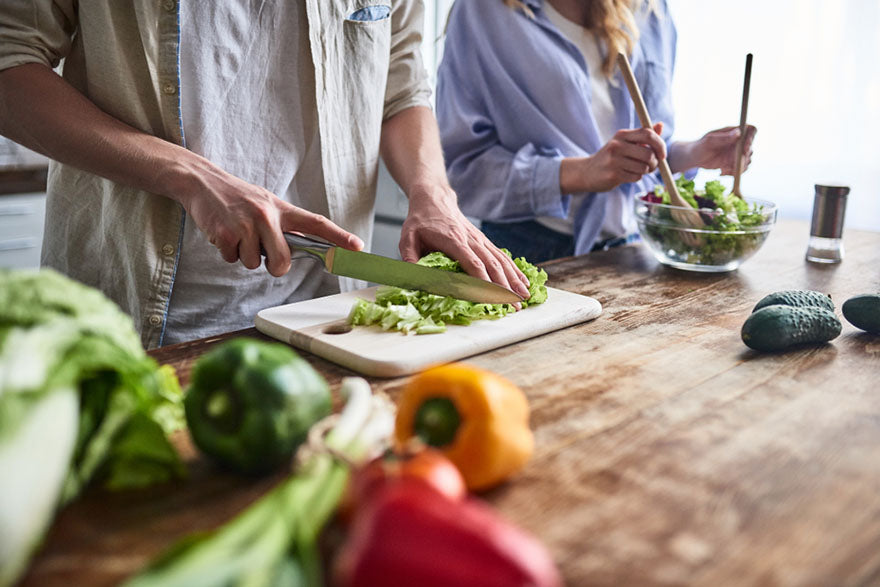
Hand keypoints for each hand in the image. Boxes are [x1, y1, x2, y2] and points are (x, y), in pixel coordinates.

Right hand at [177, 162, 362, 276]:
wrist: (202, 181)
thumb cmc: (238, 198)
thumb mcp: (267, 205)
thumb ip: (285, 226)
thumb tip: (304, 249)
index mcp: (282, 209)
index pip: (316, 223)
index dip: (339, 237)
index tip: (358, 247)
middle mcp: (267, 215)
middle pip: (282, 262)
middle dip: (274, 266)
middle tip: (263, 253)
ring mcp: (246, 224)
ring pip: (254, 264)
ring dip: (244, 255)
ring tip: (237, 233)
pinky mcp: (225, 232)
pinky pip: (232, 260)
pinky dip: (227, 252)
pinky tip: (223, 233)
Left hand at [398, 183, 531, 301]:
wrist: (434, 200)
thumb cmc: (420, 221)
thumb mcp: (407, 238)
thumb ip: (409, 257)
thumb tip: (411, 279)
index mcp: (453, 240)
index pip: (472, 262)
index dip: (483, 280)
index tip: (492, 297)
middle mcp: (471, 240)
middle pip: (492, 265)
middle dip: (504, 287)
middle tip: (514, 306)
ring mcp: (480, 240)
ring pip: (501, 261)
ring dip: (514, 280)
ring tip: (524, 297)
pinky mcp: (484, 241)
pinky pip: (502, 256)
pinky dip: (514, 269)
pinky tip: (523, 282)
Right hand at [560, 123, 665, 193]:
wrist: (587, 172)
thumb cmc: (610, 157)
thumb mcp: (624, 143)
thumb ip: (642, 136)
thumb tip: (660, 125)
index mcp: (622, 135)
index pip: (648, 134)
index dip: (660, 144)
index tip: (662, 154)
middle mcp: (617, 145)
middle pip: (649, 153)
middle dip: (655, 163)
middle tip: (651, 166)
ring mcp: (614, 160)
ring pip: (644, 167)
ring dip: (645, 172)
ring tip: (636, 170)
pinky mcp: (613, 174)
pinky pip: (636, 177)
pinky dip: (636, 178)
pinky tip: (627, 175)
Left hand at [694, 125, 756, 174]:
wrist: (693, 158)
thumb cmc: (699, 146)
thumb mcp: (709, 142)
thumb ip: (723, 138)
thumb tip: (738, 132)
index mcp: (732, 132)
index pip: (750, 130)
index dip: (751, 139)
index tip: (745, 150)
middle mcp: (737, 142)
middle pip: (750, 149)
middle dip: (743, 159)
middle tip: (731, 165)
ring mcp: (736, 152)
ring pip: (747, 160)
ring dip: (738, 168)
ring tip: (724, 170)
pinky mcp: (733, 162)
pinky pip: (741, 169)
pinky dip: (734, 173)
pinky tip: (722, 172)